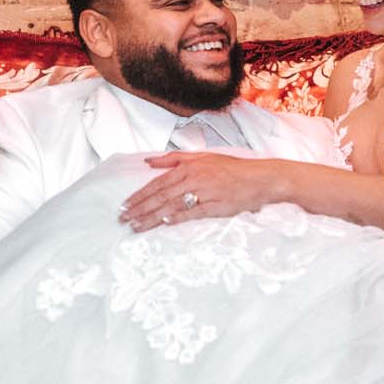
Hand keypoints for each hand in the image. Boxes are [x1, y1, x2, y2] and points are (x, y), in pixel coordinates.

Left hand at [119, 153, 289, 230]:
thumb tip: (148, 162)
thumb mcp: (202, 157)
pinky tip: (164, 223)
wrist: (260, 178)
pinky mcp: (215, 205)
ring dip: (152, 217)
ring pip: (172, 205)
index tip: (125, 205)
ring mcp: (204, 192)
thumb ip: (174, 159)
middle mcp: (193, 178)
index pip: (157, 183)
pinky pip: (192, 212)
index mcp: (188, 166)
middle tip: (123, 219)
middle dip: (139, 208)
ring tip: (136, 226)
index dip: (139, 195)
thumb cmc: (231, 168)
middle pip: (160, 195)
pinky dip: (177, 218)